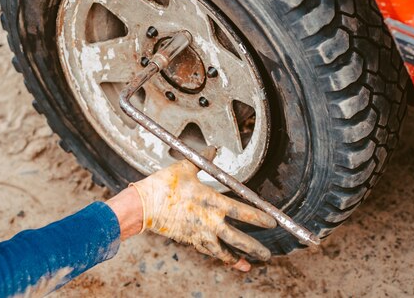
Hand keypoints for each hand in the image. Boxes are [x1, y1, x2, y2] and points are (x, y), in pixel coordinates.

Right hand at [130, 148, 276, 271]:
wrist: (142, 205)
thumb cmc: (163, 185)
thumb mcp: (185, 167)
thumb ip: (203, 159)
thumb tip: (213, 148)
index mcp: (211, 201)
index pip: (242, 211)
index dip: (259, 217)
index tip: (271, 222)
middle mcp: (208, 221)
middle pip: (237, 238)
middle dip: (254, 247)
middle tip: (267, 254)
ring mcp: (199, 233)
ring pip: (223, 250)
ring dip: (238, 258)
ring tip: (250, 265)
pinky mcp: (190, 240)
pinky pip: (209, 251)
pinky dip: (220, 256)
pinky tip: (228, 260)